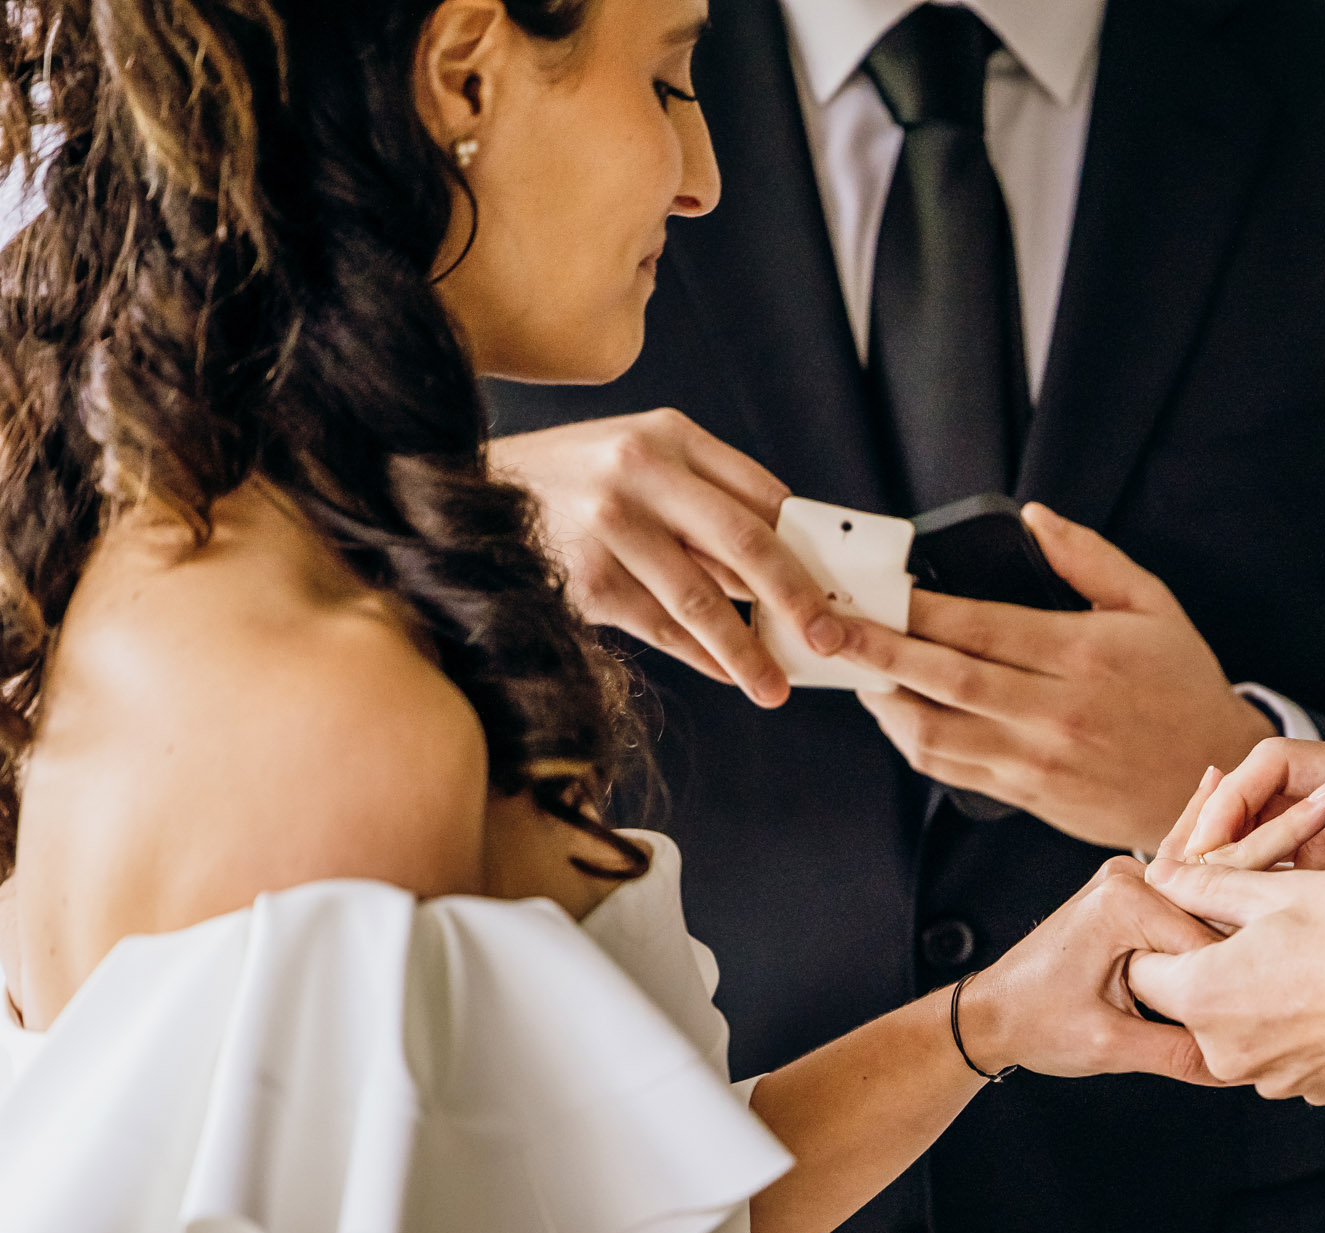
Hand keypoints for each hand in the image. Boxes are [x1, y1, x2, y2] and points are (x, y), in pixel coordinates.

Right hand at [489, 411, 846, 706]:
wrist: (463, 494)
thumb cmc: (573, 482)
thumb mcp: (639, 460)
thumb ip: (706, 501)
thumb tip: (786, 571)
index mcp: (671, 434)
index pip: (765, 496)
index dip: (811, 549)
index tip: (843, 590)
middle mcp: (642, 471)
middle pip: (747, 545)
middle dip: (799, 601)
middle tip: (831, 641)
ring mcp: (610, 525)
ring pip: (703, 602)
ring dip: (749, 652)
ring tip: (777, 687)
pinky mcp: (584, 577)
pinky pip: (660, 629)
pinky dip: (701, 657)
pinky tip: (729, 675)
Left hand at [838, 505, 1279, 850]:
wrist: (1213, 778)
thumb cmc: (1183, 687)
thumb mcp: (1155, 607)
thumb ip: (1090, 559)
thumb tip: (1034, 517)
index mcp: (1086, 657)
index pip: (981, 628)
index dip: (919, 607)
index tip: (875, 585)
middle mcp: (1056, 713)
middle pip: (945, 680)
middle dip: (876, 650)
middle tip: (828, 623)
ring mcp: (1038, 762)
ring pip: (936, 734)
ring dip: (884, 701)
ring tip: (856, 668)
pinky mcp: (1029, 796)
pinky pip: (950, 771)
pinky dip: (911, 741)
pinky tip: (895, 711)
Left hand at [954, 857, 1224, 1084]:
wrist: (992, 1014)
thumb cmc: (1035, 1023)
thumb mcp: (1111, 1047)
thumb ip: (1179, 1052)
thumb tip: (1241, 1064)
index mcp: (1125, 900)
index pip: (1210, 944)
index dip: (1230, 991)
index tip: (1248, 1029)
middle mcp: (1131, 876)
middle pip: (1211, 928)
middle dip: (1223, 977)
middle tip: (1242, 1026)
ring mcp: (1131, 881)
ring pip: (1202, 927)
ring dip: (1212, 968)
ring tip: (1223, 1011)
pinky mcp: (1132, 896)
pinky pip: (1183, 925)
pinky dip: (1194, 960)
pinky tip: (1202, 992)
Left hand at [1127, 862, 1324, 1102]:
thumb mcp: (1279, 891)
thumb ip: (1207, 885)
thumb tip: (1160, 873)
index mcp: (1204, 995)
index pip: (1144, 970)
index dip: (1165, 936)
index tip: (1198, 913)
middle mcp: (1226, 1050)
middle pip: (1190, 1002)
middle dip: (1212, 966)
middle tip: (1260, 927)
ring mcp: (1270, 1077)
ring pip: (1236, 1028)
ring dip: (1254, 996)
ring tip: (1302, 956)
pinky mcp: (1309, 1088)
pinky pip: (1280, 1052)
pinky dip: (1292, 1025)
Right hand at [1164, 737, 1324, 896]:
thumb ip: (1304, 876)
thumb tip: (1210, 869)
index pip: (1276, 760)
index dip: (1230, 800)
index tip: (1204, 850)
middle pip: (1256, 789)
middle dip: (1214, 831)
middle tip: (1180, 879)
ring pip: (1253, 823)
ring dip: (1220, 859)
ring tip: (1192, 899)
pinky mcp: (1324, 857)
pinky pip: (1266, 855)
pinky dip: (1239, 880)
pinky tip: (1215, 913)